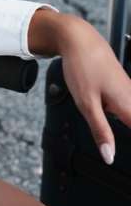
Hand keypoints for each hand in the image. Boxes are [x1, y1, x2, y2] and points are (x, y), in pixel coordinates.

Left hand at [41, 12, 130, 164]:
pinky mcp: (122, 86)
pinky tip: (112, 113)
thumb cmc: (82, 68)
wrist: (79, 39)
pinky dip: (125, 114)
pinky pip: (127, 105)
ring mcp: (129, 91)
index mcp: (127, 105)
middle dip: (127, 130)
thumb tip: (109, 156)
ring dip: (126, 122)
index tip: (126, 166)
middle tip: (105, 128)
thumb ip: (100, 131)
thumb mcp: (86, 104)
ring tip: (98, 108)